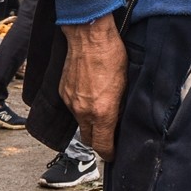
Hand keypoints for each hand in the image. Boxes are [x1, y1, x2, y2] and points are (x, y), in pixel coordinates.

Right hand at [60, 15, 127, 160]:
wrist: (88, 35)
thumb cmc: (112, 55)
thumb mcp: (127, 83)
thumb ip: (121, 107)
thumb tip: (121, 120)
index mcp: (102, 112)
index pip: (102, 146)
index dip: (109, 154)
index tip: (113, 155)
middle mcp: (83, 111)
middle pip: (89, 139)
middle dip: (99, 142)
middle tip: (109, 137)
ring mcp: (70, 102)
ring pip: (80, 123)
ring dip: (90, 122)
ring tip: (101, 111)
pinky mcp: (63, 91)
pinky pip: (73, 108)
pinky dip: (81, 107)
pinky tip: (91, 95)